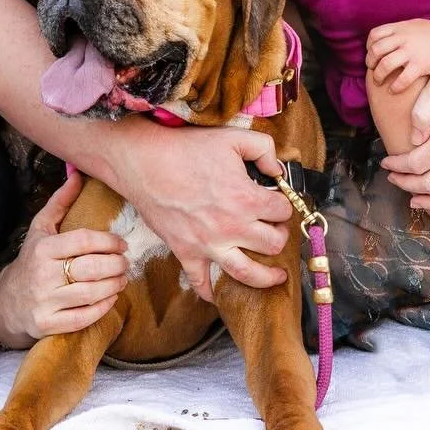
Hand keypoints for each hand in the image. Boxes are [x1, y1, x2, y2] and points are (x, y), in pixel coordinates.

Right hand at [0, 170, 128, 346]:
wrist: (8, 301)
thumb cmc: (32, 259)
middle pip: (90, 269)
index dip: (109, 241)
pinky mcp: (48, 325)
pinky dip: (103, 308)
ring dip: (114, 285)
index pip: (83, 241)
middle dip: (116, 264)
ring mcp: (45, 302)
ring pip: (90, 294)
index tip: (122, 243)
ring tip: (123, 278)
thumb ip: (61, 201)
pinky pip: (83, 318)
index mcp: (43, 248)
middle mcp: (42, 275)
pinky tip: (111, 298)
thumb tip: (77, 171)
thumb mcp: (41, 227)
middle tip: (126, 262)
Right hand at [108, 122, 291, 301]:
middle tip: (276, 230)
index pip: (282, 210)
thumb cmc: (186, 148)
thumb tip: (278, 169)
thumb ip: (264, 148)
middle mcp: (232, 227)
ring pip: (248, 273)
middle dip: (280, 236)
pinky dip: (212, 292)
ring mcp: (209, 244)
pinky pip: (202, 283)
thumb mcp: (232, 137)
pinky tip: (220, 293)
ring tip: (276, 276)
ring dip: (267, 277)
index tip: (279, 203)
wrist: (145, 162)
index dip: (284, 204)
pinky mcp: (186, 253)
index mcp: (246, 198)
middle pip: (273, 244)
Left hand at [366, 17, 429, 92]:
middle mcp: (403, 39)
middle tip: (373, 70)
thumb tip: (391, 37)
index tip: (372, 54)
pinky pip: (401, 79)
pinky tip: (394, 90)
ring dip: (378, 76)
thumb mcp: (417, 25)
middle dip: (370, 62)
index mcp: (401, 28)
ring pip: (385, 65)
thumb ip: (402, 30)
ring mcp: (411, 52)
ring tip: (379, 82)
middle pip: (376, 50)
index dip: (369, 46)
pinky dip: (395, 86)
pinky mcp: (420, 66)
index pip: (375, 35)